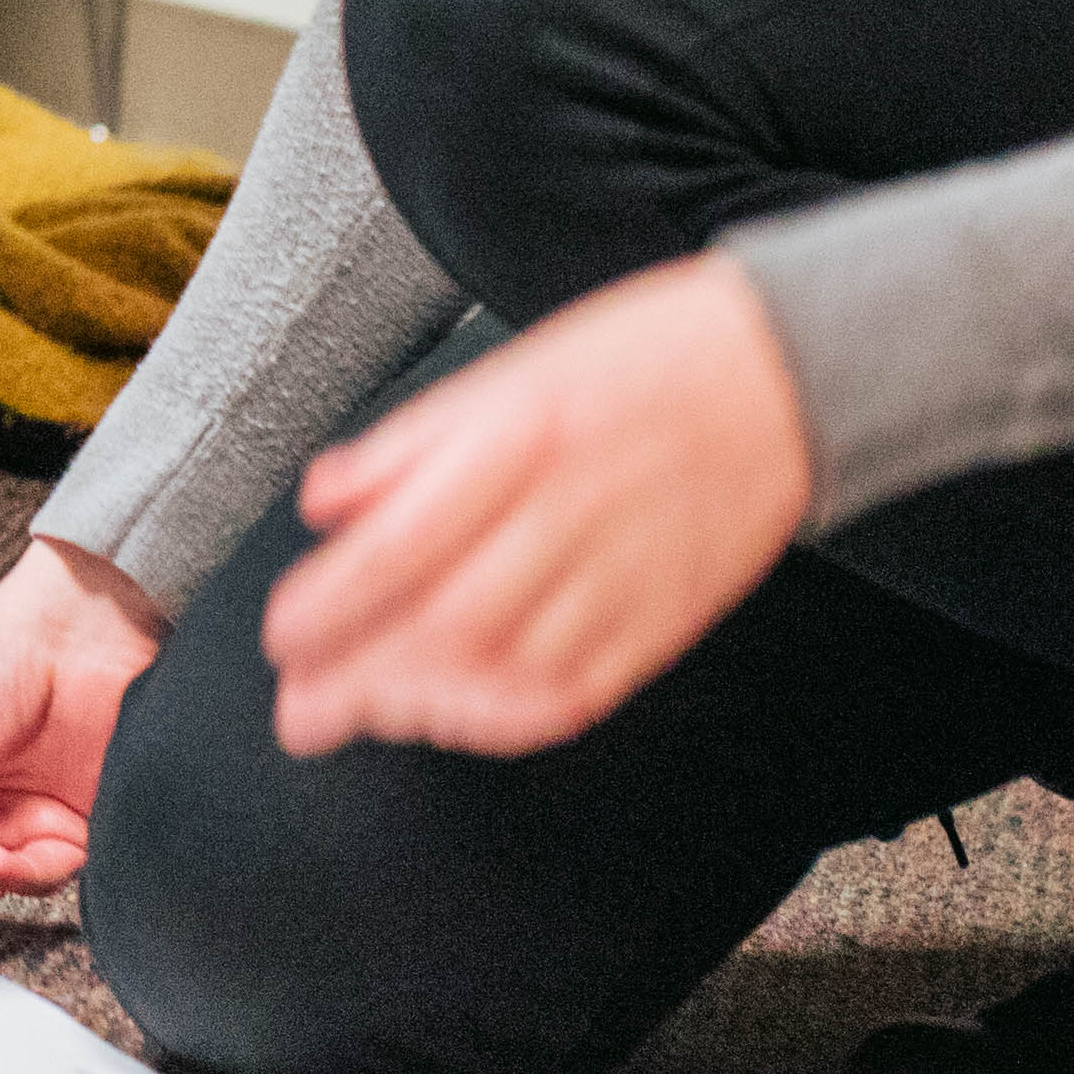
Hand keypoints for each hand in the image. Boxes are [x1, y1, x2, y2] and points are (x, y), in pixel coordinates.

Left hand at [262, 251, 811, 757]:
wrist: (789, 373)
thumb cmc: (644, 356)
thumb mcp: (509, 368)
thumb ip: (409, 445)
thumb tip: (323, 503)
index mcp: (519, 442)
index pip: (400, 549)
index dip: (330, 608)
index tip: (284, 639)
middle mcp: (567, 516)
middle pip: (443, 626)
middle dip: (359, 680)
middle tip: (302, 712)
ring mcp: (622, 577)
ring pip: (507, 671)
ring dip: (426, 704)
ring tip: (371, 712)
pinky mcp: (662, 619)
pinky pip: (577, 692)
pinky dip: (509, 717)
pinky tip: (464, 713)